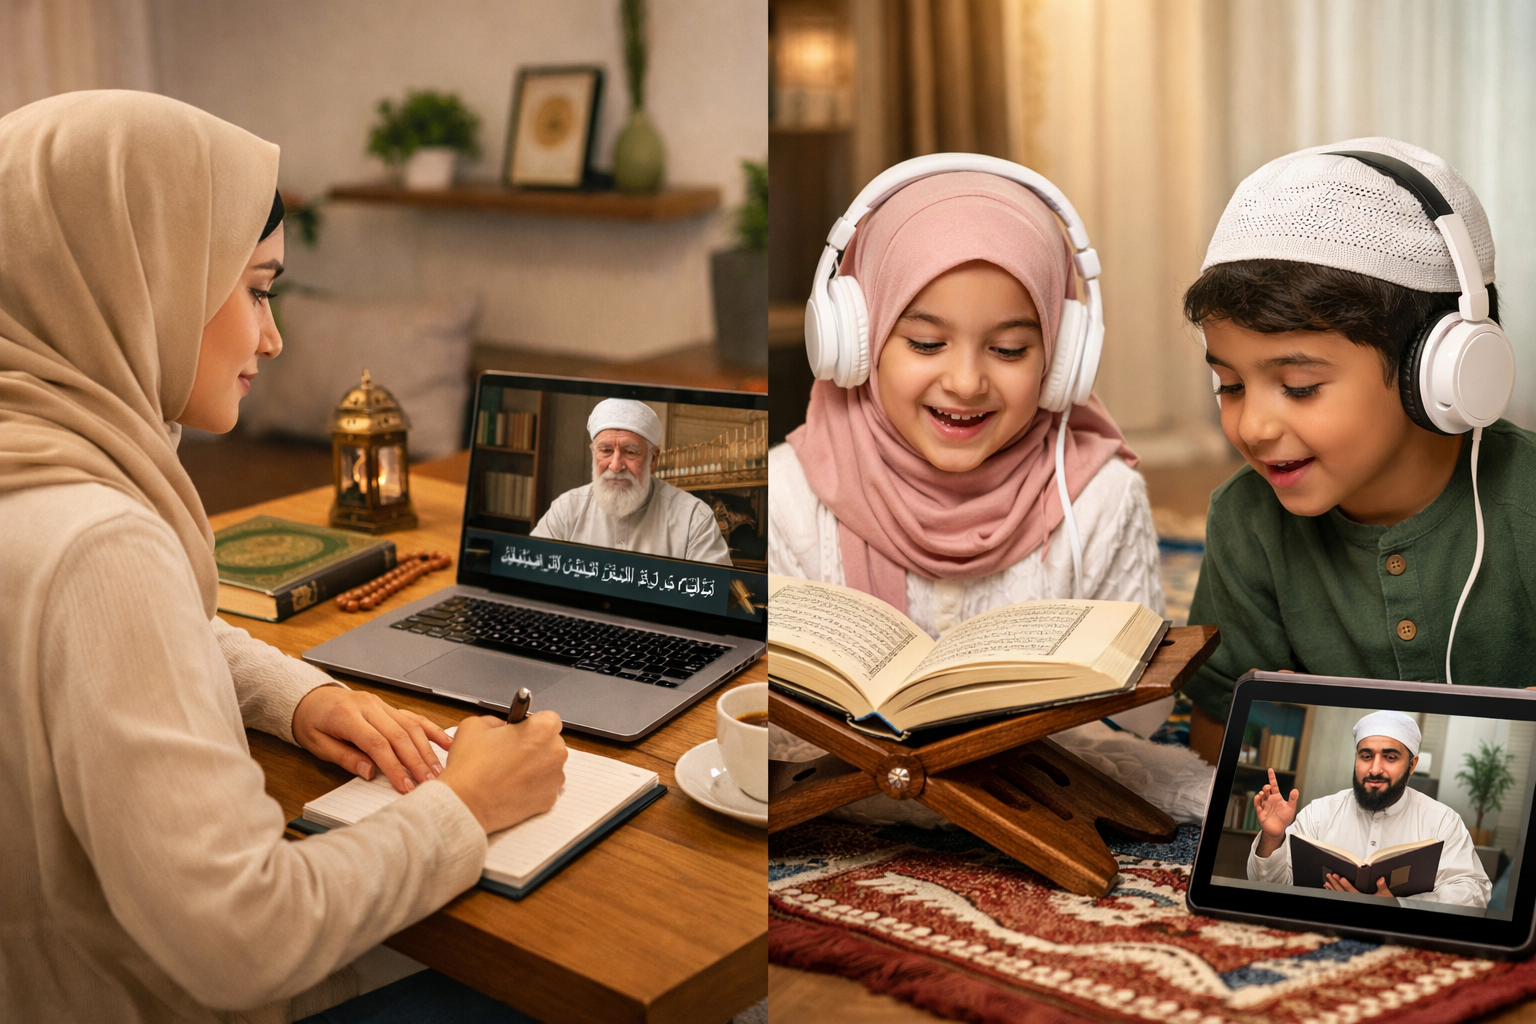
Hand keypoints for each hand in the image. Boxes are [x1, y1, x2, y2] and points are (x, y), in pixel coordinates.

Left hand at [292, 686, 450, 793]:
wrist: (310, 698)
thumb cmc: (312, 723)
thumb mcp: (318, 745)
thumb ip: (345, 758)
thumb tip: (370, 772)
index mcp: (347, 716)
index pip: (377, 743)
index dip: (394, 766)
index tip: (406, 785)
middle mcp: (369, 706)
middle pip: (399, 735)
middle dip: (416, 761)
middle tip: (428, 782)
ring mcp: (381, 704)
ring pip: (410, 726)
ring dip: (426, 749)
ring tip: (437, 770)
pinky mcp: (388, 706)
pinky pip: (413, 717)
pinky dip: (431, 730)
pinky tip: (446, 741)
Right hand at [439, 711, 566, 833]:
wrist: (465, 804)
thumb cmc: (470, 766)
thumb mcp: (475, 725)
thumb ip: (496, 721)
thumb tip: (502, 727)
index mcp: (543, 729)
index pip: (549, 719)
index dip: (532, 725)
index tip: (521, 732)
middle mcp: (556, 753)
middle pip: (551, 743)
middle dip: (535, 746)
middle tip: (510, 753)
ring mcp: (555, 779)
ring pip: (549, 767)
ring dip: (535, 767)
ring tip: (509, 773)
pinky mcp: (549, 800)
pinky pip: (545, 788)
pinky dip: (533, 787)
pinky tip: (512, 788)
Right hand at [1254, 768, 1298, 836]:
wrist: (1279, 829)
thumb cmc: (1285, 818)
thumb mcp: (1291, 808)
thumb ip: (1293, 799)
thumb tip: (1295, 790)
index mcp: (1277, 797)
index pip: (1274, 785)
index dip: (1272, 777)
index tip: (1270, 770)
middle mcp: (1270, 800)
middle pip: (1266, 789)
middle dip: (1266, 787)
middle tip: (1268, 788)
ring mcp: (1265, 805)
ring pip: (1261, 795)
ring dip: (1261, 793)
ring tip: (1263, 793)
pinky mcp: (1260, 811)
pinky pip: (1257, 803)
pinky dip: (1257, 799)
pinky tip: (1259, 797)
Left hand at [1324, 872, 1393, 897]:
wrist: (1385, 908)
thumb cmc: (1385, 903)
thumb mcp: (1385, 894)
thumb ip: (1382, 886)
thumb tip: (1380, 879)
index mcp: (1364, 899)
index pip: (1353, 892)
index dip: (1347, 885)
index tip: (1342, 879)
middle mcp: (1356, 901)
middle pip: (1344, 893)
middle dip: (1336, 884)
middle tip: (1331, 876)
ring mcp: (1353, 902)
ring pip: (1340, 895)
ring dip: (1333, 888)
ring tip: (1327, 881)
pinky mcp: (1351, 901)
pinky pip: (1339, 897)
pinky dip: (1333, 892)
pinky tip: (1328, 888)